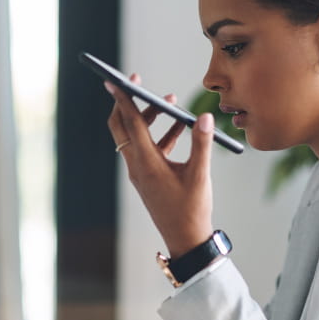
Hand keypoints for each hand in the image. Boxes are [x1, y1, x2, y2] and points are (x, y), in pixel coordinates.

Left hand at [106, 75, 214, 256]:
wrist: (186, 239)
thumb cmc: (192, 209)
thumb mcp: (200, 175)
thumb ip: (201, 143)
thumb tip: (204, 116)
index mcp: (147, 163)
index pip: (131, 124)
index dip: (123, 100)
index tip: (114, 80)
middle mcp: (137, 166)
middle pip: (122, 127)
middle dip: (129, 103)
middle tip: (138, 82)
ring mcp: (140, 172)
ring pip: (135, 137)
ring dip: (150, 118)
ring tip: (171, 101)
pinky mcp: (147, 177)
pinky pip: (147, 148)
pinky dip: (159, 135)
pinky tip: (181, 127)